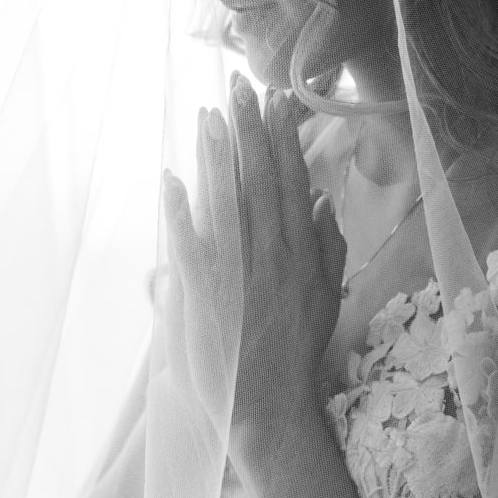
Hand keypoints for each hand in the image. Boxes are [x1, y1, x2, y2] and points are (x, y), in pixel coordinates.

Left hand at [162, 76, 346, 473]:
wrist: (270, 409)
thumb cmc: (295, 354)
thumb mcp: (327, 296)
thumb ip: (328, 245)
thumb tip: (324, 198)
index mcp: (302, 254)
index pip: (294, 184)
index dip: (285, 139)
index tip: (276, 100)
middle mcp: (275, 259)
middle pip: (262, 183)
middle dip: (250, 132)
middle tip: (239, 88)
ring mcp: (241, 279)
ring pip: (230, 205)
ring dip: (218, 158)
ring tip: (208, 115)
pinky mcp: (208, 301)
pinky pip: (192, 248)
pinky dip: (180, 213)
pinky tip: (170, 180)